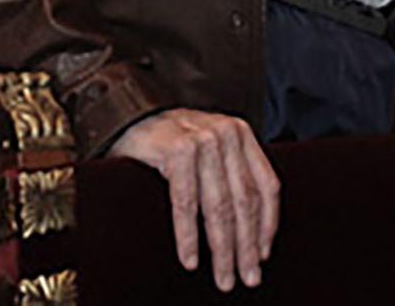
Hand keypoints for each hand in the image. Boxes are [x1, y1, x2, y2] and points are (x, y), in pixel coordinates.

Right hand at [110, 108, 279, 291]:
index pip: (266, 185)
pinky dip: (188, 236)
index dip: (267, 224)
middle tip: (247, 278)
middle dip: (246, 247)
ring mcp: (202, 140)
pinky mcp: (176, 150)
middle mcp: (226, 134)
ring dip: (222, 249)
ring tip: (223, 277)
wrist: (127, 116)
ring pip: (219, 207)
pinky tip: (190, 259)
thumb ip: (231, 173)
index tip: (263, 255)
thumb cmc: (171, 140)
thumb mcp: (211, 148)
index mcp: (241, 134)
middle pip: (244, 202)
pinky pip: (186, 203)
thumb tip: (252, 230)